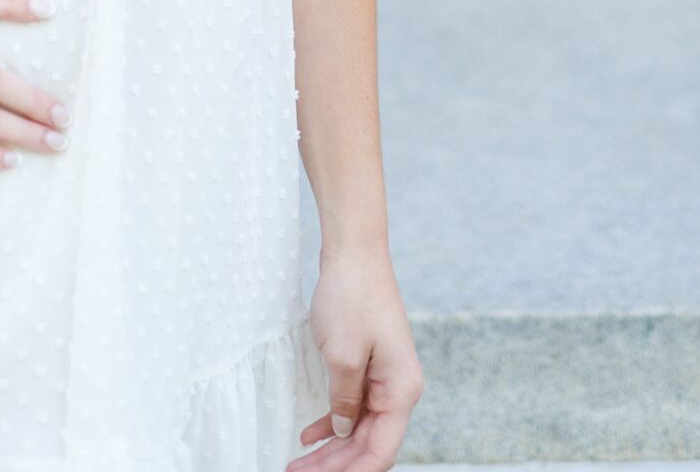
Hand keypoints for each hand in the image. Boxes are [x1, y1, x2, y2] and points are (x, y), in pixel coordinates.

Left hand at [288, 248, 422, 468]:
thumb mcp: (342, 355)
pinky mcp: (368, 365)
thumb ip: (343, 399)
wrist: (354, 250)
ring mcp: (384, 376)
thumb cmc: (352, 296)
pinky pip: (352, 405)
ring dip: (331, 449)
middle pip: (368, 443)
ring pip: (358, 427)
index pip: (380, 449)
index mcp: (401, 389)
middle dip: (335, 465)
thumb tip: (342, 431)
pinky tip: (309, 436)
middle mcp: (398, 388)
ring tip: (298, 464)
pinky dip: (331, 422)